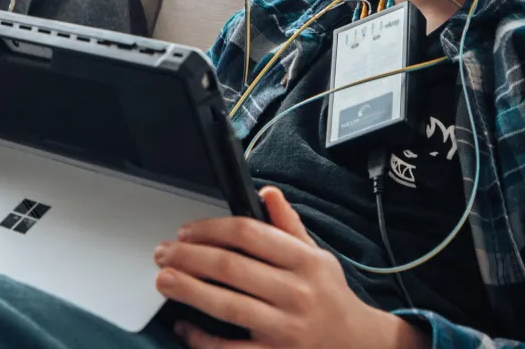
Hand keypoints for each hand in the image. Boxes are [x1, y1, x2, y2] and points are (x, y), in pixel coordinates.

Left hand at [154, 187, 428, 348]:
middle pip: (231, 267)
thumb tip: (267, 191)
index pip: (250, 234)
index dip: (212, 229)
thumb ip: (288, 225)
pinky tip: (184, 326)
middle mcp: (297, 292)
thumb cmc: (331, 298)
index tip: (186, 231)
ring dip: (189, 290)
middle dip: (189, 257)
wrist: (361, 347)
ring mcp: (287, 328)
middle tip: (163, 253)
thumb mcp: (318, 257)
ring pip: (227, 305)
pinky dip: (202, 338)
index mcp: (305, 261)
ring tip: (164, 280)